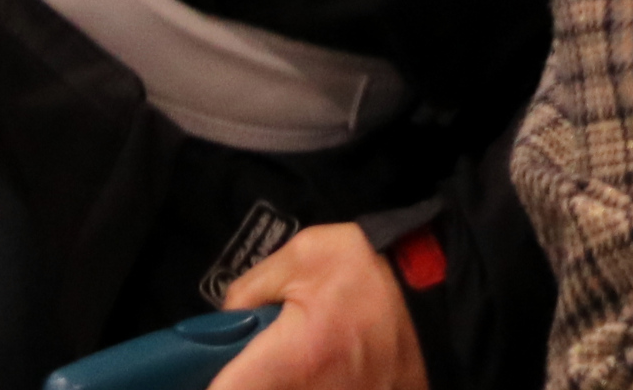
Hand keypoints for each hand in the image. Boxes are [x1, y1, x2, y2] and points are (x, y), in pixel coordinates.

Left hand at [214, 226, 423, 389]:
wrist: (444, 301)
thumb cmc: (376, 273)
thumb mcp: (305, 255)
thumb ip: (252, 288)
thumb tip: (224, 318)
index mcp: (295, 359)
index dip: (203, 383)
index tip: (187, 373)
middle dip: (241, 378)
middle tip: (240, 356)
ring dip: (270, 378)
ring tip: (286, 349)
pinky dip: (298, 382)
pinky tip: (309, 361)